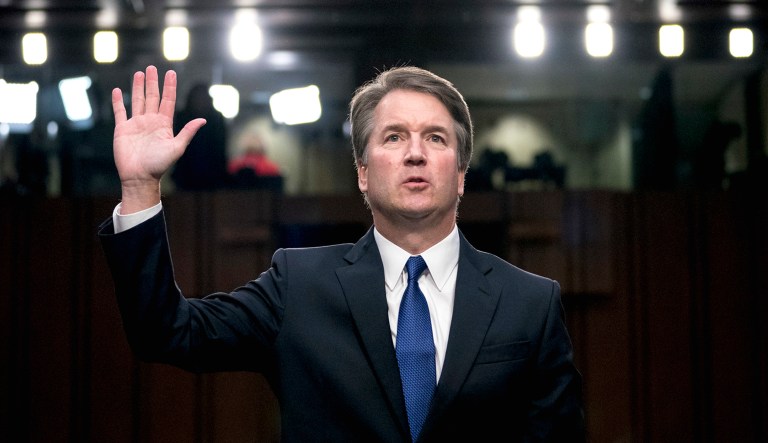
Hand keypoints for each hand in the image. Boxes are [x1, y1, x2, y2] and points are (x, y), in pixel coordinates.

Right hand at [111, 65, 205, 211]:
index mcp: (164, 124)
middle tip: (152, 67)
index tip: (171, 73)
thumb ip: (187, 132)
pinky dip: (118, 101)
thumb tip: (203, 120)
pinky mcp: (122, 129)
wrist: (140, 177)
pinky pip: (120, 112)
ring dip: (138, 87)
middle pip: (152, 97)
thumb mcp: (176, 147)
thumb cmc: (159, 165)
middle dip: (153, 82)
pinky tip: (118, 91)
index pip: (167, 101)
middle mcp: (150, 121)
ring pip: (138, 101)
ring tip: (140, 73)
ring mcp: (136, 124)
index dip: (169, 87)